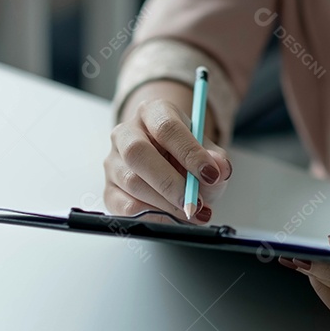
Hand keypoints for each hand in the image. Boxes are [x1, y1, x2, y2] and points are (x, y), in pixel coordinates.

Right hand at [104, 98, 231, 222]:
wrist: (168, 164)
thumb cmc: (185, 156)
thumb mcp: (207, 152)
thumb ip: (216, 160)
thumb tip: (220, 169)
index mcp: (152, 113)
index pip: (166, 128)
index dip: (189, 152)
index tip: (211, 174)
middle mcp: (126, 133)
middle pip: (138, 153)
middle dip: (170, 182)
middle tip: (195, 202)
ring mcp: (113, 162)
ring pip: (132, 182)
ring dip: (165, 203)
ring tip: (191, 212)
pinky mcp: (109, 190)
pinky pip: (125, 207)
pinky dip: (152, 216)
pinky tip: (172, 218)